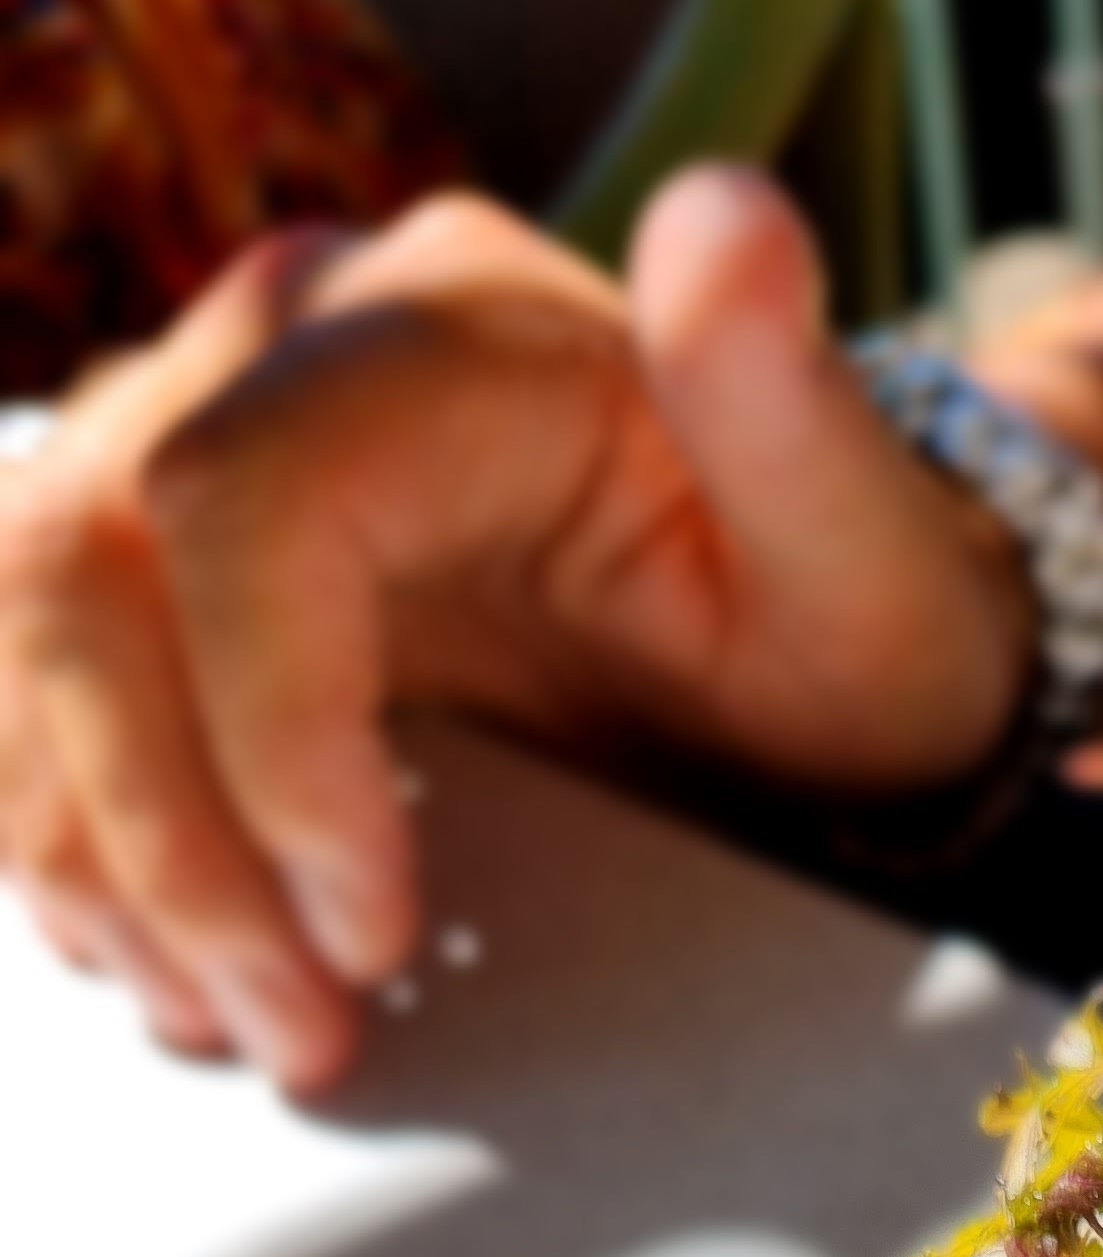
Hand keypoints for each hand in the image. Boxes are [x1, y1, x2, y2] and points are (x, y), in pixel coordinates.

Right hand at [0, 170, 1032, 1091]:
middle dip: (173, 839)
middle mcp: (292, 338)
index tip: (376, 928)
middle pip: (90, 566)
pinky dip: (71, 828)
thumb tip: (729, 225)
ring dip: (97, 852)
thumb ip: (794, 412)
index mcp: (450, 328)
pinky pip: (31, 670)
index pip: (241, 504)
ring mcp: (202, 430)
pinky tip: (169, 960)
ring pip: (25, 622)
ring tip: (236, 1022)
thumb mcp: (865, 553)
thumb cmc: (849, 620)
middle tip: (303, 1032)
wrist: (815, 654)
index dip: (271, 740)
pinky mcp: (168, 550)